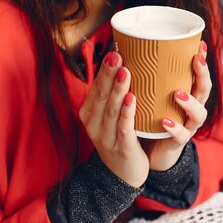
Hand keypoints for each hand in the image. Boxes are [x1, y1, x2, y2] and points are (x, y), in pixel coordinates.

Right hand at [78, 51, 148, 187]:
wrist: (124, 175)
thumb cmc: (120, 137)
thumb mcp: (111, 115)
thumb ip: (114, 93)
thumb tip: (125, 61)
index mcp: (89, 113)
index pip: (96, 86)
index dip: (104, 68)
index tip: (114, 48)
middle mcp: (93, 124)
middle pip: (101, 94)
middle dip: (109, 73)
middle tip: (117, 53)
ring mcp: (106, 137)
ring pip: (112, 109)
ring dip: (118, 89)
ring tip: (125, 70)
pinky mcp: (121, 148)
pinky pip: (124, 127)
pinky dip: (128, 112)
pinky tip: (133, 98)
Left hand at [144, 41, 210, 170]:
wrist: (152, 150)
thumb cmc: (152, 117)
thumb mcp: (153, 95)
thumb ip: (150, 78)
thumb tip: (131, 48)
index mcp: (188, 95)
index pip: (198, 74)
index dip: (202, 61)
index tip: (199, 45)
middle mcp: (192, 109)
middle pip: (204, 90)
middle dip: (202, 74)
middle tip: (196, 60)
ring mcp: (187, 125)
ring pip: (198, 114)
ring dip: (189, 102)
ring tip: (177, 94)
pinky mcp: (177, 142)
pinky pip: (181, 135)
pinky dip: (174, 127)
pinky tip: (165, 121)